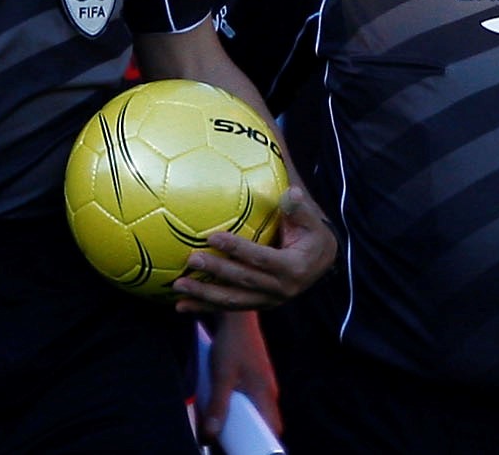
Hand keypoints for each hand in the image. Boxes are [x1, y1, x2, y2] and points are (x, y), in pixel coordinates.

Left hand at [174, 187, 334, 312]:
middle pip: (243, 281)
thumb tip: (291, 191)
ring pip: (233, 301)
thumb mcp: (311, 220)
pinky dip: (205, 307)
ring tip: (178, 287)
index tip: (212, 238)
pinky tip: (181, 305)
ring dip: (204, 296)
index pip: (261, 258)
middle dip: (216, 272)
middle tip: (191, 260)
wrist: (321, 263)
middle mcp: (281, 289)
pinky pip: (230, 307)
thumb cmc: (312, 234)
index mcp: (293, 267)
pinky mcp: (258, 304)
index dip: (237, 249)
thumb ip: (299, 207)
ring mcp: (269, 300)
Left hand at [199, 310, 280, 441]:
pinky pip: (250, 397)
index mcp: (266, 394)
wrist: (235, 315)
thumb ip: (217, 407)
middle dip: (249, 434)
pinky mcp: (254, 374)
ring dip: (242, 419)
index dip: (263, 442)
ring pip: (256, 408)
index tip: (245, 449)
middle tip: (229, 442)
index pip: (273, 428)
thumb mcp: (220, 377)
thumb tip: (210, 435)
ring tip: (221, 426)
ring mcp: (262, 381)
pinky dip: (239, 405)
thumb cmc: (230, 344)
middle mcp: (268, 390)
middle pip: (264, 421)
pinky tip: (221, 404)